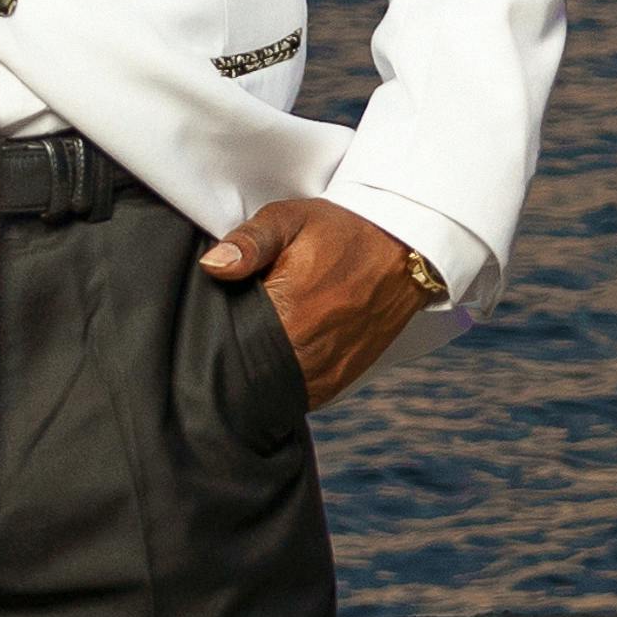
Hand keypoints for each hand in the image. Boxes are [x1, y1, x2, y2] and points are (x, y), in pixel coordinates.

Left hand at [199, 198, 426, 408]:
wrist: (404, 248)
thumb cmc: (341, 230)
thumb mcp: (290, 220)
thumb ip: (249, 242)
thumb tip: (212, 266)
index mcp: (290, 309)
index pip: (231, 343)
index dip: (217, 334)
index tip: (216, 320)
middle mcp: (309, 350)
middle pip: (250, 372)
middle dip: (237, 356)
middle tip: (237, 330)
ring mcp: (326, 371)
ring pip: (273, 390)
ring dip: (261, 374)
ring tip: (257, 345)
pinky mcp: (340, 380)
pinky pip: (300, 396)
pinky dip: (285, 383)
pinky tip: (279, 359)